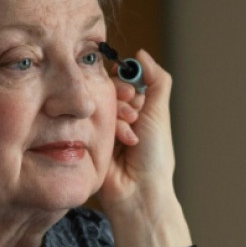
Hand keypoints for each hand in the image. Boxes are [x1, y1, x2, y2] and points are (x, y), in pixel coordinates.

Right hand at [101, 50, 191, 246]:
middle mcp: (118, 116)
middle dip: (122, 98)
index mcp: (137, 109)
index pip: (123, 80)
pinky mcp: (85, 139)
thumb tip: (141, 54)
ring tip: (130, 136)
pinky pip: (87, 120)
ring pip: (98, 103)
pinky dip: (107, 129)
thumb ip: (156, 79)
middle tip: (133, 114)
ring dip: (118, 117)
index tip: (133, 92)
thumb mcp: (160, 113)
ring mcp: (100, 128)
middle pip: (108, 89)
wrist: (138, 192)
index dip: (126, 81)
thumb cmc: (154, 156)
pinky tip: (119, 143)